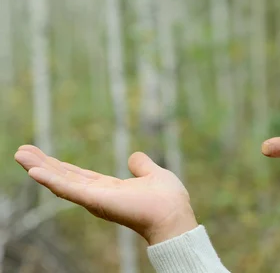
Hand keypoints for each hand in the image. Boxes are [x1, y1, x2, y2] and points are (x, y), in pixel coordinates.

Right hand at [14, 145, 197, 244]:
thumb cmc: (168, 199)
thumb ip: (142, 166)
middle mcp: (98, 195)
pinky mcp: (95, 200)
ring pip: (61, 182)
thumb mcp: (153, 174)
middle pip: (64, 177)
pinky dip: (50, 180)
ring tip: (20, 154)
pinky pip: (68, 189)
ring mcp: (94, 198)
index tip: (43, 156)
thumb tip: (134, 157)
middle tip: (21, 151)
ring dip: (39, 168)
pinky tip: (34, 170)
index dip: (61, 166)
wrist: (172, 214)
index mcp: (110, 188)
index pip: (79, 176)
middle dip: (43, 164)